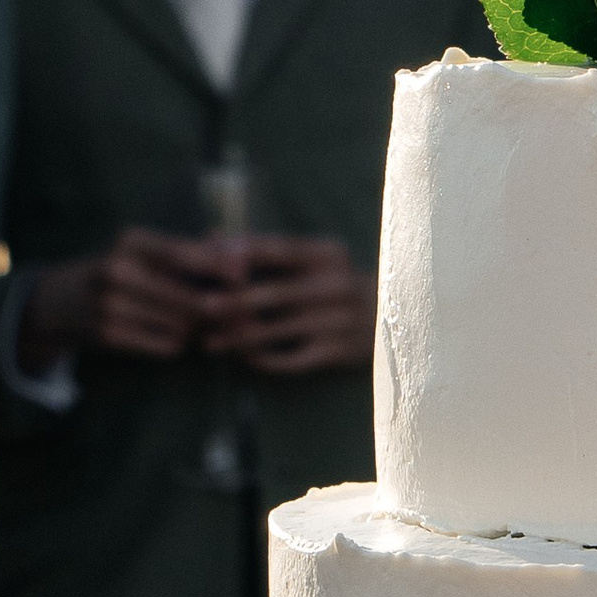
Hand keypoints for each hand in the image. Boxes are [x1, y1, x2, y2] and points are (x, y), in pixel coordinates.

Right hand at [19, 230, 236, 366]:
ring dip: (195, 327)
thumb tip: (241, 256)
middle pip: (189, 298)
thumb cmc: (118, 272)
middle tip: (233, 310)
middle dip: (215, 307)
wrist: (59, 302)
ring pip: (182, 325)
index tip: (243, 276)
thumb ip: (190, 251)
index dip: (217, 266)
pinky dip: (176, 342)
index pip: (182, 254)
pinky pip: (167, 345)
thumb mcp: (142, 251)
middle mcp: (117, 270)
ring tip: (189, 319)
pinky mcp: (110, 336)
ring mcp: (111, 305)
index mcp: (130, 242)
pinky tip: (168, 332)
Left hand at [198, 234, 376, 375]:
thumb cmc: (338, 284)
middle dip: (235, 301)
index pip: (280, 250)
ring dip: (240, 337)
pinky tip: (243, 358)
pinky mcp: (339, 353)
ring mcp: (339, 322)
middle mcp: (338, 286)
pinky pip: (293, 360)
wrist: (395, 319)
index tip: (208, 259)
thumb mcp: (313, 259)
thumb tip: (211, 236)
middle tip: (201, 307)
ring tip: (210, 342)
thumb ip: (265, 249)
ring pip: (279, 331)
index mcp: (330, 255)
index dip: (243, 254)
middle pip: (276, 293)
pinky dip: (265, 360)